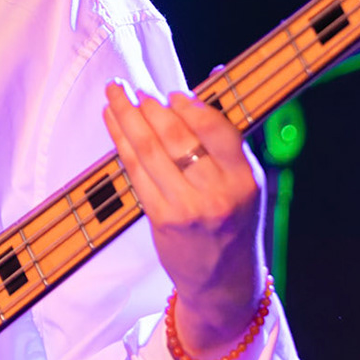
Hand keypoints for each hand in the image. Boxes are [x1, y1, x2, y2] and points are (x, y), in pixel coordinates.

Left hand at [102, 84, 266, 358]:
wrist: (224, 283)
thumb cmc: (233, 225)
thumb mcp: (245, 185)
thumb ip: (228, 139)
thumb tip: (215, 75)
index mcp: (246, 180)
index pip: (218, 131)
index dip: (191, 107)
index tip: (172, 93)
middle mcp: (218, 194)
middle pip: (176, 137)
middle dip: (150, 106)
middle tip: (133, 87)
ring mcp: (188, 208)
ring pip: (150, 150)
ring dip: (127, 117)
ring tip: (116, 95)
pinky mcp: (162, 220)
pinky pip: (136, 173)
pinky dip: (121, 143)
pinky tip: (113, 124)